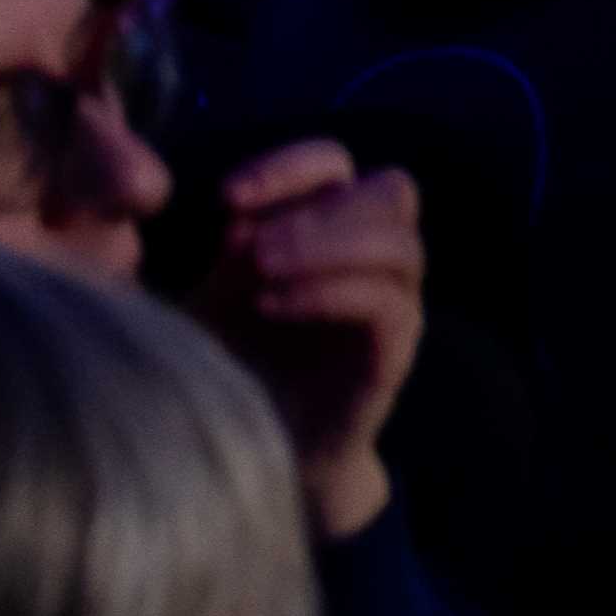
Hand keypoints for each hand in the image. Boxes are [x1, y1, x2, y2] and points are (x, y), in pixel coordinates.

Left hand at [197, 140, 425, 540]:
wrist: (255, 449)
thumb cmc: (228, 364)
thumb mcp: (214, 296)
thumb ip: (231, 250)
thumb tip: (240, 218)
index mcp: (331, 233)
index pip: (338, 165)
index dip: (290, 167)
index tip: (224, 199)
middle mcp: (374, 263)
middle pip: (393, 192)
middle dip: (319, 209)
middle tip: (252, 247)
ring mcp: (393, 309)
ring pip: (400, 247)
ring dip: (329, 247)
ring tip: (263, 271)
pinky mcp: (391, 357)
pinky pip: (388, 306)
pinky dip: (331, 295)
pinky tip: (273, 306)